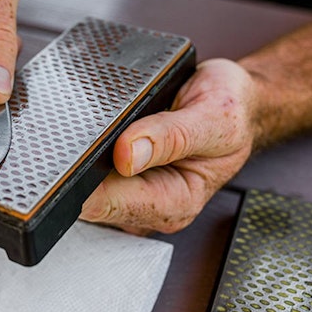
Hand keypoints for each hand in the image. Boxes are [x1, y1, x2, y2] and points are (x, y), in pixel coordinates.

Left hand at [80, 58, 257, 233]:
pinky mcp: (121, 178)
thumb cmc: (231, 113)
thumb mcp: (214, 118)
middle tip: (85, 131)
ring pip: (84, 184)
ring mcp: (133, 193)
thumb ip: (171, 137)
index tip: (74, 157)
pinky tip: (101, 132)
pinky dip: (87, 151)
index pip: (112, 205)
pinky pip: (90, 169)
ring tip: (102, 127)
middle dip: (81, 168)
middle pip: (90, 199)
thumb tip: (127, 155)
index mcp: (176, 202)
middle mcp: (151, 205)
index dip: (86, 182)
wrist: (237, 105)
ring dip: (82, 158)